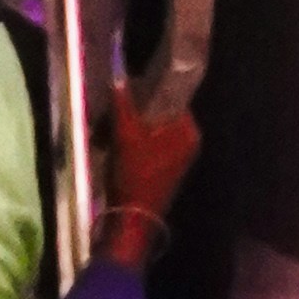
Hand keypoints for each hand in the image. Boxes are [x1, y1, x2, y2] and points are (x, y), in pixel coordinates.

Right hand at [105, 88, 202, 247]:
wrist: (132, 219)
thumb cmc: (133, 175)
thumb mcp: (126, 137)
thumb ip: (123, 106)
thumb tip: (119, 79)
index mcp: (188, 131)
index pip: (171, 98)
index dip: (148, 91)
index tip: (126, 92)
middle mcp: (189, 142)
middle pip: (161, 114)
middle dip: (136, 113)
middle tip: (113, 113)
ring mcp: (179, 158)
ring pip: (154, 131)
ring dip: (131, 129)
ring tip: (108, 131)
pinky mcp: (167, 170)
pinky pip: (152, 146)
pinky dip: (135, 144)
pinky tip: (115, 147)